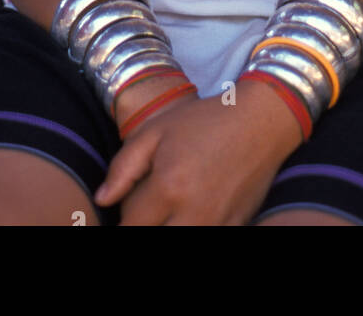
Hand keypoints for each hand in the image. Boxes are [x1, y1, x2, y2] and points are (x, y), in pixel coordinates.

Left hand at [94, 79, 304, 225]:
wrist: (260, 121)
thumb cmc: (205, 121)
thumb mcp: (157, 130)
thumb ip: (124, 167)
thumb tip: (102, 199)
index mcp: (169, 186)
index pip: (130, 226)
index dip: (125, 217)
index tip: (133, 202)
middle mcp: (193, 213)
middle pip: (154, 236)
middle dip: (146, 225)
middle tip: (151, 207)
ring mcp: (217, 224)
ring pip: (179, 241)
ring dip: (170, 226)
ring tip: (171, 208)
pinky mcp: (235, 228)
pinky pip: (209, 236)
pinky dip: (195, 226)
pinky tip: (194, 211)